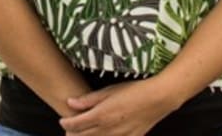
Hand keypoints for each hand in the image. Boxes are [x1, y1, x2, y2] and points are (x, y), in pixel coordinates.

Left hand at [58, 79, 174, 135]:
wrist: (159, 98)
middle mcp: (109, 128)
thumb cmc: (134, 90)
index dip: (67, 123)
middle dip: (73, 135)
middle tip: (67, 132)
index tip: (63, 120)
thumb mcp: (110, 90)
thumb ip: (89, 99)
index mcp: (102, 114)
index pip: (77, 124)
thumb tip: (70, 102)